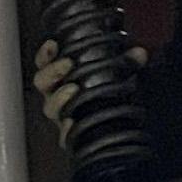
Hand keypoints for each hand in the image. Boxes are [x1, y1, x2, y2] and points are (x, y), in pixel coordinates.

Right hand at [30, 35, 144, 150]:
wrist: (122, 128)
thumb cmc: (113, 95)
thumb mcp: (121, 75)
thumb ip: (128, 63)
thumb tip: (140, 52)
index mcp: (63, 78)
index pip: (45, 63)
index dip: (45, 54)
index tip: (53, 44)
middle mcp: (58, 96)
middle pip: (42, 83)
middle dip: (51, 72)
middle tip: (67, 64)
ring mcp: (62, 116)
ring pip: (50, 107)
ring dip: (58, 97)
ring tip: (73, 89)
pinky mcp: (72, 138)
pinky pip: (63, 136)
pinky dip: (65, 130)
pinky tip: (71, 122)